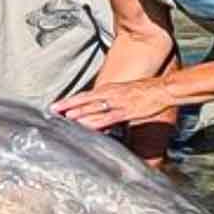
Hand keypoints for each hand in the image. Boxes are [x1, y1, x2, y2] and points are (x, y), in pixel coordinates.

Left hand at [52, 79, 175, 131]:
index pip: (84, 95)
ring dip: (79, 113)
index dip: (69, 100)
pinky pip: (108, 118)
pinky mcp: (125, 111)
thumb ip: (110, 100)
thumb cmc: (144, 91)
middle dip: (68, 105)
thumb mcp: (122, 92)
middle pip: (84, 100)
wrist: (161, 89)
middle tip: (52, 110)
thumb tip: (99, 108)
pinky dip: (96, 121)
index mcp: (108, 90)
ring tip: (65, 117)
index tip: (56, 105)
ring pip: (94, 108)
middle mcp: (109, 95)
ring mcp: (116, 103)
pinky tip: (87, 125)